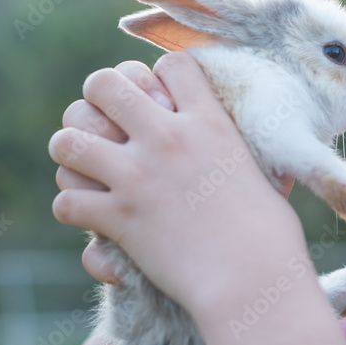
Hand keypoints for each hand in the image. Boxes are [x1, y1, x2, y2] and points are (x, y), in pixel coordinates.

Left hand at [49, 53, 302, 309]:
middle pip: (103, 83)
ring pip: (67, 139)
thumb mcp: (271, 177)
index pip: (170, 64)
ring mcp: (137, 176)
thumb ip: (251, 156)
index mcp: (210, 122)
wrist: (254, 280)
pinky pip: (66, 201)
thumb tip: (279, 159)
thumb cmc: (273, 237)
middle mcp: (167, 138)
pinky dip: (74, 210)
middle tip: (109, 127)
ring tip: (87, 169)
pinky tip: (92, 216)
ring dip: (73, 154)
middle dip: (98, 102)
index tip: (162, 100)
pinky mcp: (118, 218)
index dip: (159, 77)